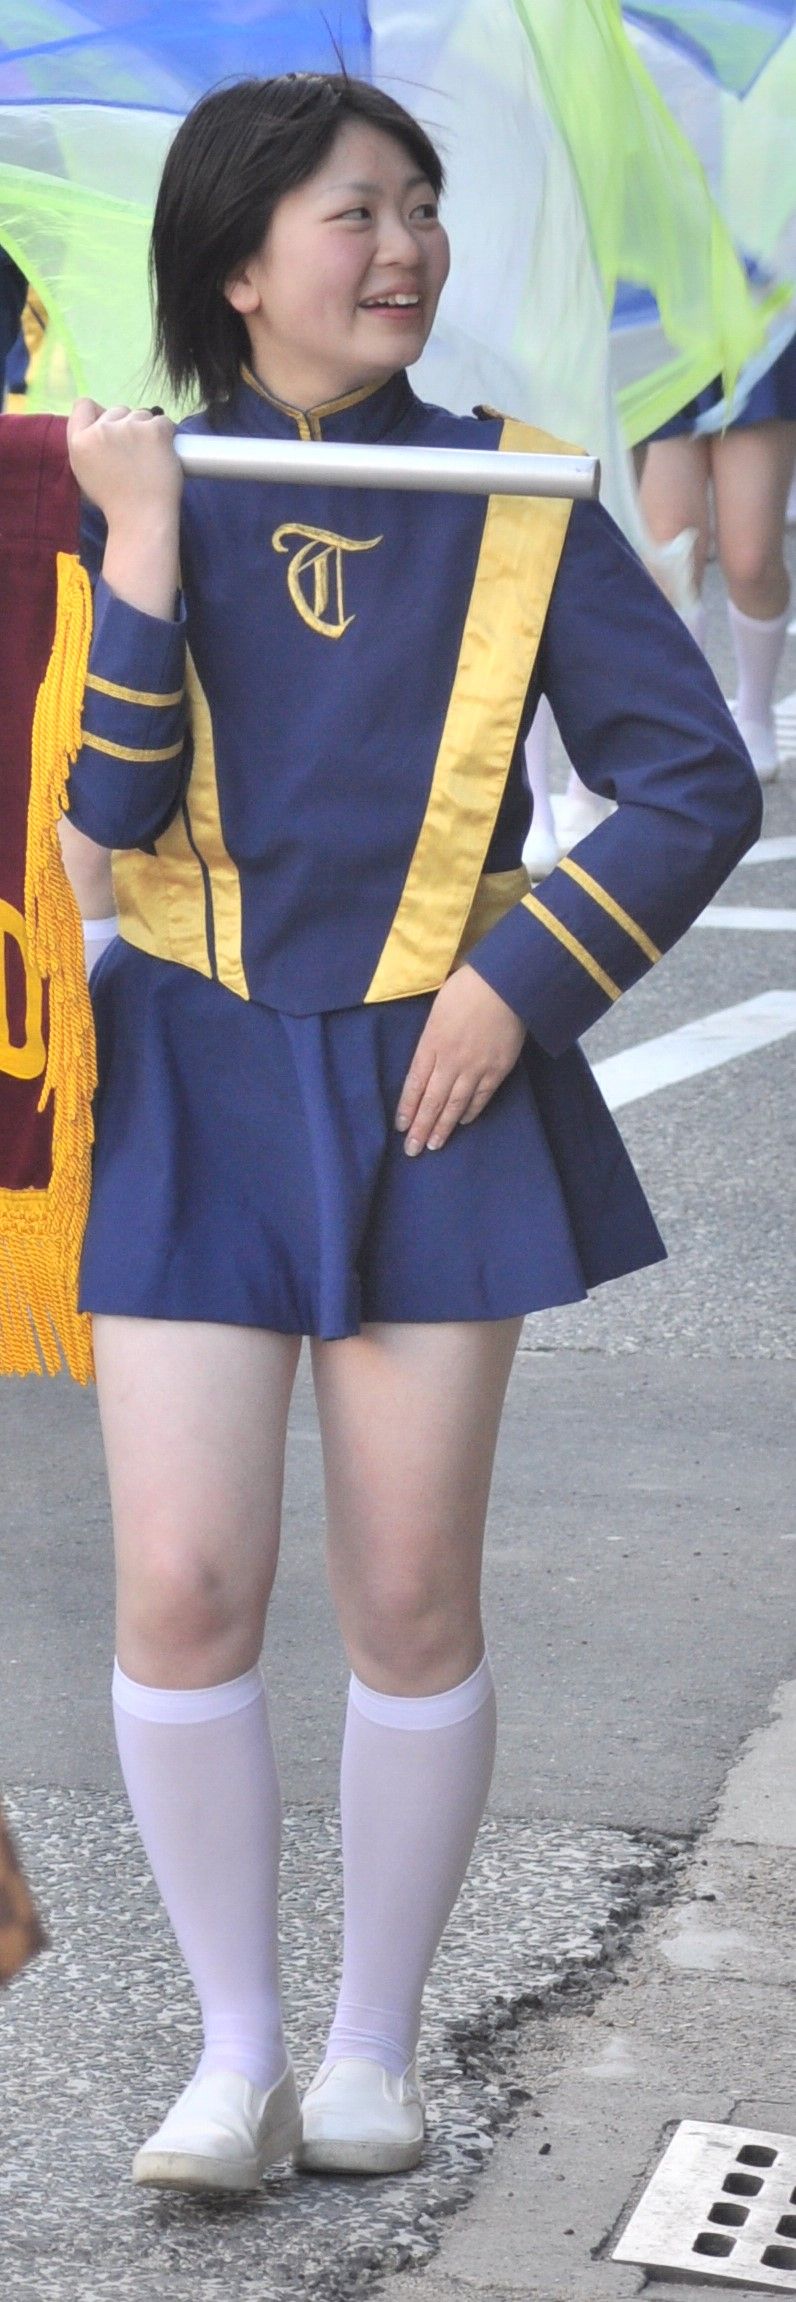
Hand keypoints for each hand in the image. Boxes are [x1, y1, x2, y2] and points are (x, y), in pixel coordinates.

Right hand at [66, 398, 181, 526]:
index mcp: (80, 441)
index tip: (110, 431)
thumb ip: (88, 445)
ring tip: (148, 459)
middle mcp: (101, 429)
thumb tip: (102, 421)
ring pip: (141, 414)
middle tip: (133, 455)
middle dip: (125, 426)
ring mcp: (129, 427)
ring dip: (146, 430)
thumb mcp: (85, 472)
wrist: (141, 519)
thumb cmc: (114, 502)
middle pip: (116, 410)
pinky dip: (166, 436)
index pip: (83, 405)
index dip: (98, 414)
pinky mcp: (154, 430)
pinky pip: (163, 421)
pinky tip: (162, 455)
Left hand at [395, 965, 525, 1154]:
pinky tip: (462, 1122)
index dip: (408, 1107)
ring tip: (434, 1145)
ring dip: (443, 1127)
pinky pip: (481, 1097)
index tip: (401, 1126)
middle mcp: (450, 1061)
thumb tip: (429, 1054)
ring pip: (454, 1104)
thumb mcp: (438, 1009)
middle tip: (412, 1150)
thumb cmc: (468, 987)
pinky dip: (470, 1111)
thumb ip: (432, 1035)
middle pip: (432, 1100)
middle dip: (421, 1127)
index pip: (414, 1083)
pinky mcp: (498, 1070)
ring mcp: (475, 1068)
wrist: (506, 985)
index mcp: (432, 1043)